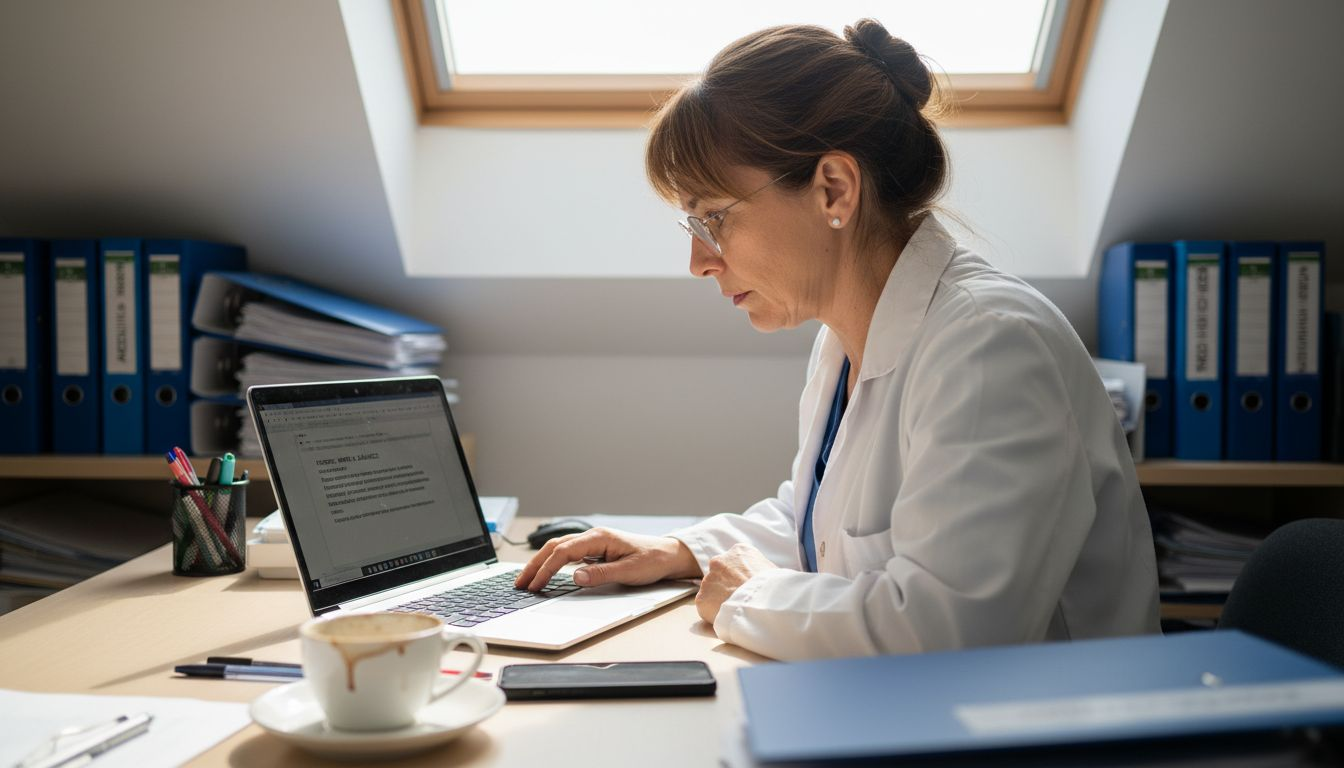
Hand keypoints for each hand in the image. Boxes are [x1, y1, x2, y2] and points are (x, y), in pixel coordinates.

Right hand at [514, 528, 701, 591]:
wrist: (668, 555)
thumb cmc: (653, 561)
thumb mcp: (629, 571)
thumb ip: (601, 574)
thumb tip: (575, 577)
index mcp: (599, 537)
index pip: (563, 552)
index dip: (546, 569)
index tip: (535, 585)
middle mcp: (593, 537)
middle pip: (555, 547)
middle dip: (535, 565)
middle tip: (520, 584)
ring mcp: (593, 543)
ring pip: (559, 549)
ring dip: (541, 563)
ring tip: (527, 580)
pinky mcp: (595, 550)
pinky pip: (567, 554)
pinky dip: (552, 563)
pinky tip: (545, 573)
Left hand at [695, 544, 777, 625]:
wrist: (764, 604)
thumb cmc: (774, 589)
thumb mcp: (772, 571)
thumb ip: (760, 571)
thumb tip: (764, 580)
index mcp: (739, 551)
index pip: (735, 563)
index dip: (740, 577)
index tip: (745, 587)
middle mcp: (719, 561)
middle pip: (720, 575)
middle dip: (727, 586)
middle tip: (739, 600)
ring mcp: (708, 579)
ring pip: (712, 591)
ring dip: (720, 600)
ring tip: (736, 611)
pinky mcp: (702, 598)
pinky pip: (706, 608)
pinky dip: (714, 614)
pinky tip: (729, 617)